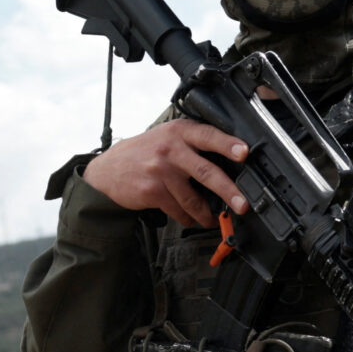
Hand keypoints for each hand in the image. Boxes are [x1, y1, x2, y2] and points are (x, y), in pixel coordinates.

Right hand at [82, 118, 249, 228]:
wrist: (107, 170)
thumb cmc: (144, 153)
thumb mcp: (166, 136)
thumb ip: (192, 143)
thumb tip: (229, 162)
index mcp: (179, 131)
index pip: (208, 136)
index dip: (227, 144)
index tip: (244, 153)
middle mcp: (170, 149)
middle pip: (205, 171)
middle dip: (228, 190)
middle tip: (242, 204)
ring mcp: (160, 171)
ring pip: (192, 198)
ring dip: (207, 214)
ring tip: (216, 220)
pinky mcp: (152, 191)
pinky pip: (178, 210)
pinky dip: (188, 218)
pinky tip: (192, 219)